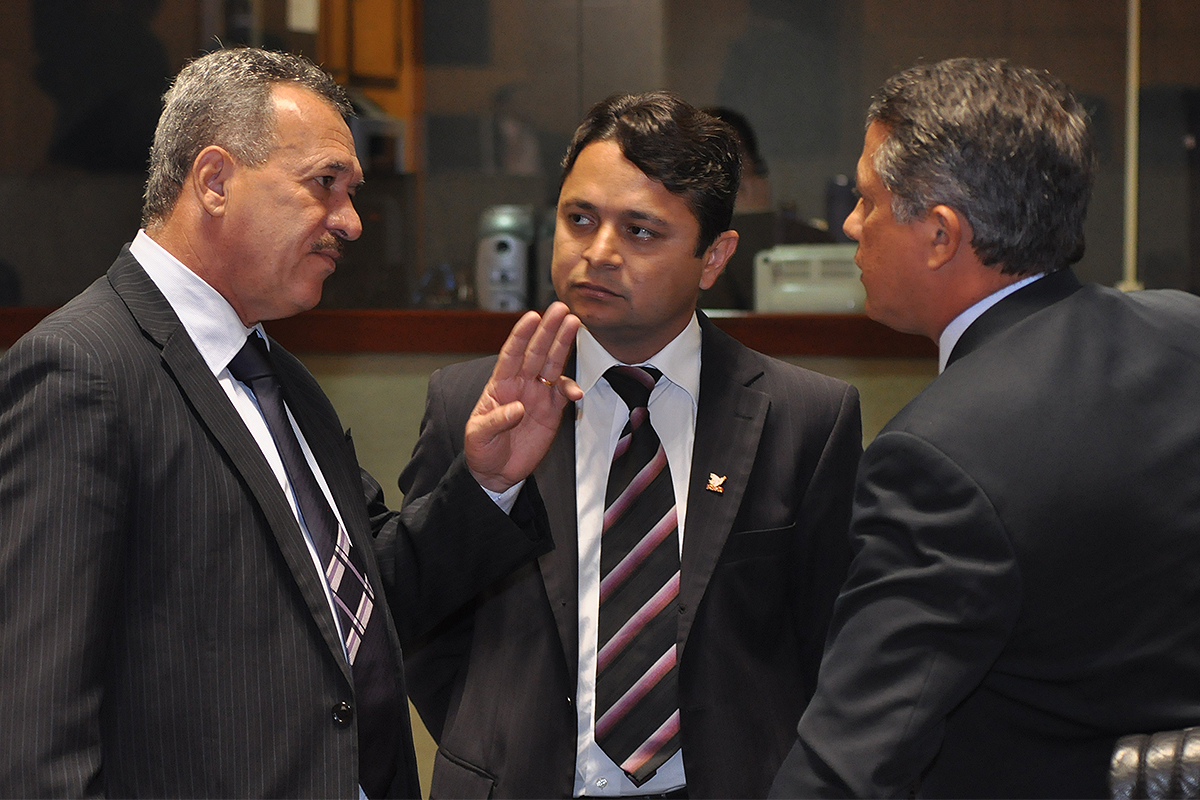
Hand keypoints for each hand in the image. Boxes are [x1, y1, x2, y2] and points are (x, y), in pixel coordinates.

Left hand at [466, 301, 582, 492]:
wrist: (496, 473)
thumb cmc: (482, 450)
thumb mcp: (478, 437)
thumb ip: (495, 421)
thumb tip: (517, 407)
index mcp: (499, 385)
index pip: (511, 354)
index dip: (521, 335)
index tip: (532, 317)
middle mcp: (520, 384)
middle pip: (536, 352)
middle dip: (548, 329)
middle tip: (561, 308)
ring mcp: (537, 396)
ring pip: (553, 365)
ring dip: (563, 345)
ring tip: (574, 324)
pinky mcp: (551, 412)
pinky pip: (564, 395)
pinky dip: (571, 390)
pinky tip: (577, 391)